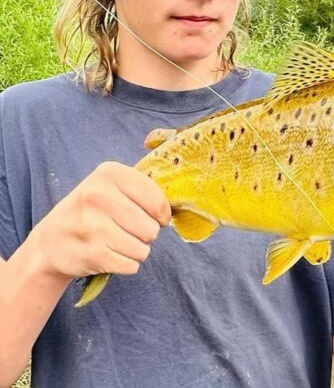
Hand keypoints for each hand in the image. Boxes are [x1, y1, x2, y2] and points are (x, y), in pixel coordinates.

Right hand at [29, 161, 170, 281]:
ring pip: (141, 249)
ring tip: (122, 243)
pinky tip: (114, 255)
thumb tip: (176, 206)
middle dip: (148, 234)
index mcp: (109, 173)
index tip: (159, 218)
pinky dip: (127, 264)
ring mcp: (91, 226)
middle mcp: (97, 196)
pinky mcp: (89, 254)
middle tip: (133, 232)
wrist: (52, 240)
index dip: (163, 214)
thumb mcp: (111, 187)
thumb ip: (142, 189)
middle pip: (150, 227)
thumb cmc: (92, 210)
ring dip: (137, 251)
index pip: (156, 198)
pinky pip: (129, 265)